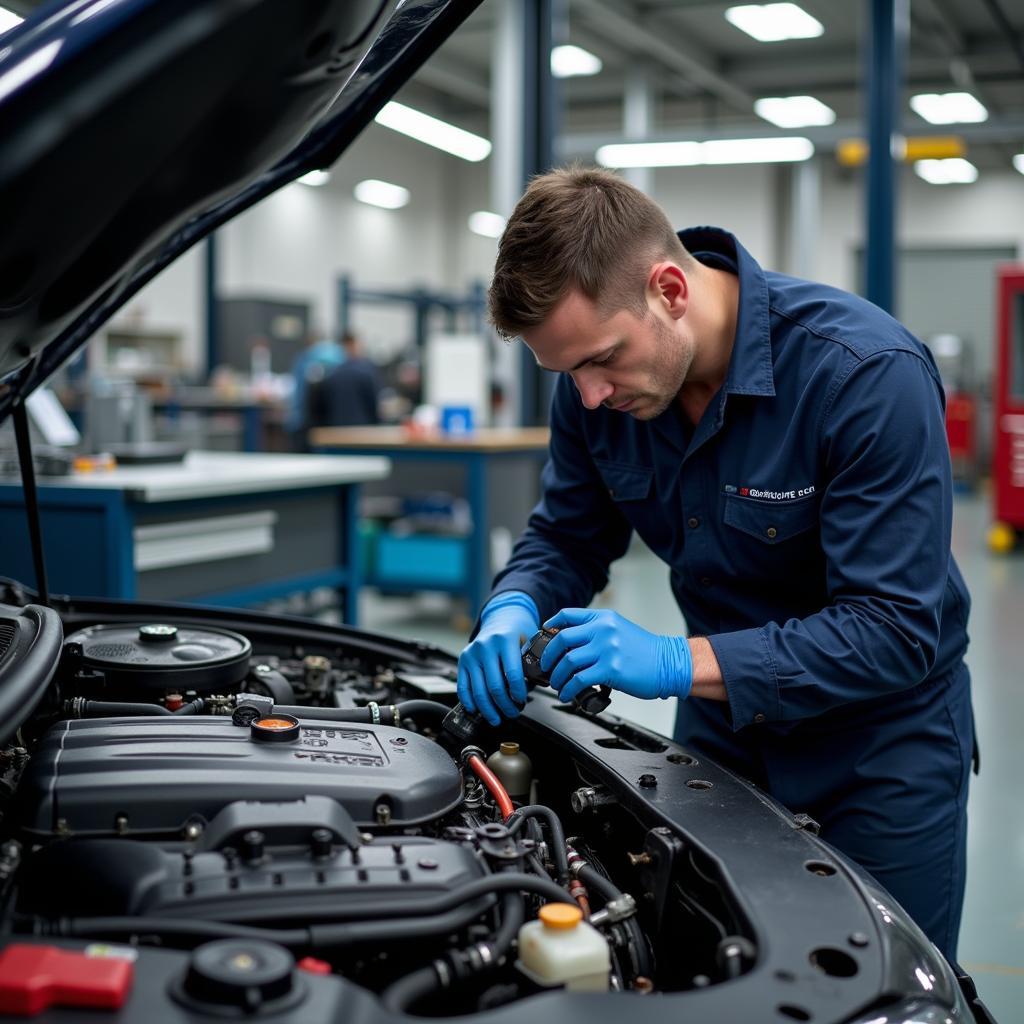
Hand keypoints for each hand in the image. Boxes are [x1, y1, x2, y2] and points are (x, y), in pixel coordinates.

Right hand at [457, 592, 538, 724]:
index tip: (522, 701)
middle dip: (505, 705)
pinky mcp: (462, 660)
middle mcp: (486, 646)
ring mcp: (472, 653)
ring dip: (489, 709)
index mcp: (505, 640)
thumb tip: (537, 687)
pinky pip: (463, 686)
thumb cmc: (518, 632)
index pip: (513, 674)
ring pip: (478, 690)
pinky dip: (469, 702)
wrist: (501, 617)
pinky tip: (477, 710)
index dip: (518, 694)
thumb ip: (531, 662)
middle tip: (513, 712)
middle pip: (495, 686)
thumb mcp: (530, 641)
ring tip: (497, 717)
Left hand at [540, 608, 691, 704]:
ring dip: (557, 676)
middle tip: (546, 666)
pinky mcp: (610, 669)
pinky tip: (567, 694)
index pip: (568, 615)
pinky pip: (578, 680)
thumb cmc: (645, 651)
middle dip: (548, 656)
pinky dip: (568, 689)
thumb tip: (570, 643)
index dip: (551, 624)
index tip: (543, 634)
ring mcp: (606, 649)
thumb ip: (597, 631)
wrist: (669, 663)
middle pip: (561, 639)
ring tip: (558, 684)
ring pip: (567, 661)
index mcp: (603, 618)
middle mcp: (603, 630)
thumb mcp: (619, 629)